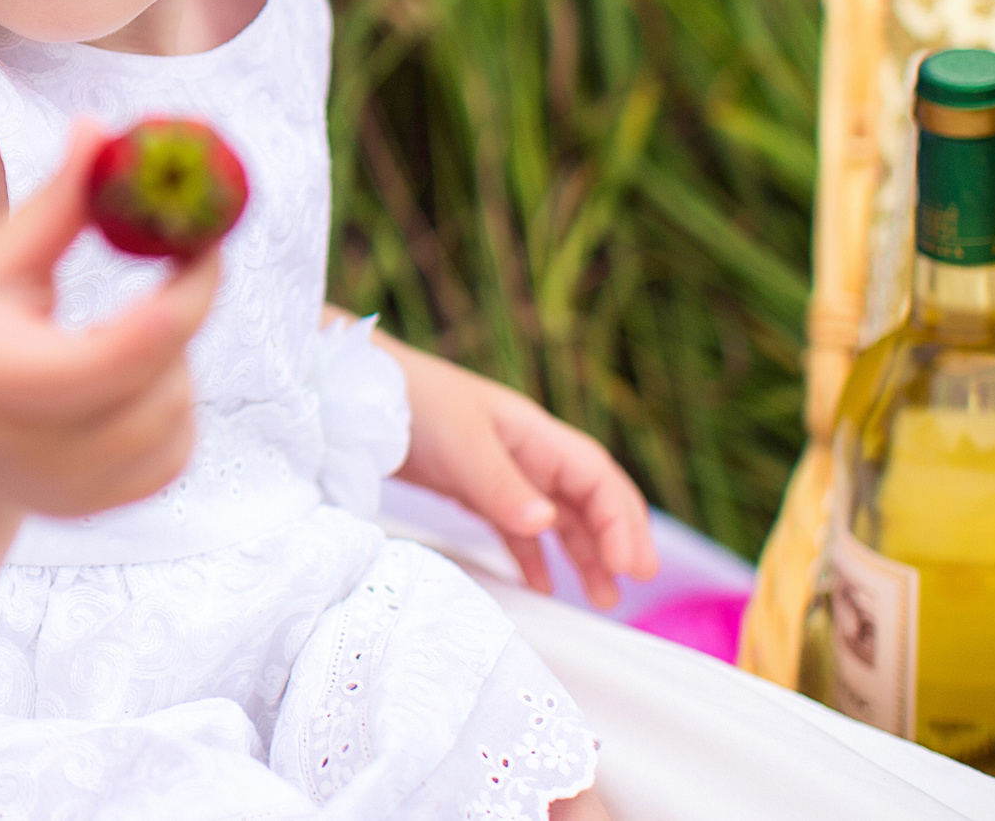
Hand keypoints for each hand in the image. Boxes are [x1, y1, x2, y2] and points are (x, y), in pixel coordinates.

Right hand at [0, 123, 223, 520]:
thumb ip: (54, 208)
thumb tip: (100, 132)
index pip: (123, 352)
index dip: (182, 293)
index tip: (199, 239)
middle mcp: (37, 453)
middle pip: (163, 384)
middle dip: (182, 314)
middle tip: (182, 260)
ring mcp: (72, 492)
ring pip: (177, 415)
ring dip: (175, 357)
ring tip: (128, 324)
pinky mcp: (101, 508)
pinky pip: (177, 450)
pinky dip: (172, 402)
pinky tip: (130, 376)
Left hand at [375, 333, 657, 606]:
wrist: (358, 395)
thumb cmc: (413, 404)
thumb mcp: (462, 444)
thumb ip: (501, 485)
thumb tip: (546, 522)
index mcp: (535, 434)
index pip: (596, 478)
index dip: (621, 520)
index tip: (630, 566)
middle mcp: (527, 453)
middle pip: (589, 498)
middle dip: (617, 537)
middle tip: (636, 582)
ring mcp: (502, 473)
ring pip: (558, 518)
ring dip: (583, 555)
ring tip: (602, 598)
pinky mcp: (474, 492)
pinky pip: (516, 530)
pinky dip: (531, 557)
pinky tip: (540, 586)